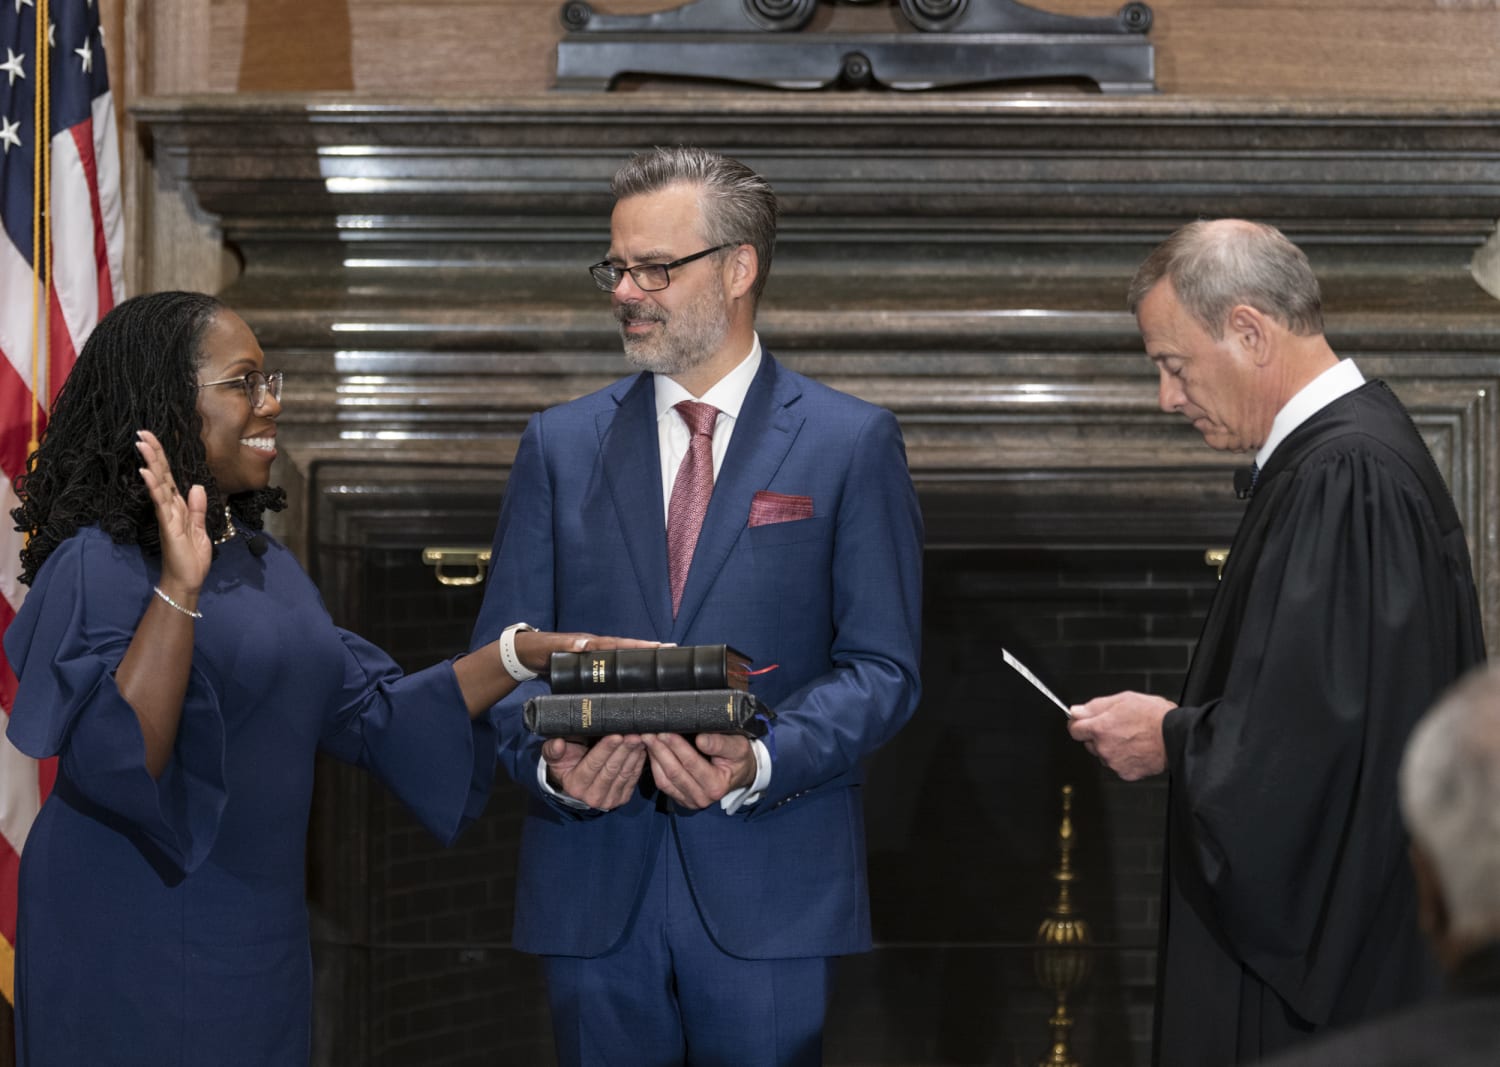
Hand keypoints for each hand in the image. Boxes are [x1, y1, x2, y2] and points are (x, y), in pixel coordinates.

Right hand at [135, 430, 209, 596]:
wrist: (188, 581)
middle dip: (153, 453)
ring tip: (141, 443)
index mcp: (179, 507)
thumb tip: (195, 485)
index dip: (162, 459)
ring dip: (151, 463)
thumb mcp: (200, 529)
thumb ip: (197, 508)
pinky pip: (160, 502)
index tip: (153, 439)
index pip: (170, 477)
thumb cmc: (192, 558)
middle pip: (161, 475)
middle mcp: (170, 507)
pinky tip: (146, 472)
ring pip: (159, 484)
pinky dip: (154, 486)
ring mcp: (167, 515)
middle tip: (142, 432)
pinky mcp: (168, 525)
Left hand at [513, 630, 663, 675]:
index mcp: (591, 643)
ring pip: (621, 658)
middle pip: (627, 649)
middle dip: (648, 650)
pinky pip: (610, 667)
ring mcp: (593, 657)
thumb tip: (586, 642)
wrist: (526, 654)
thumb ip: (567, 644)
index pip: (620, 644)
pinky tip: (634, 678)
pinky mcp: (588, 667)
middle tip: (672, 651)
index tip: (660, 646)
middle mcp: (596, 648)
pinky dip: (625, 669)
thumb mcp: (551, 647)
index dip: (640, 646)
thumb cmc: (538, 650)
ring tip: (661, 663)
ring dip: (639, 659)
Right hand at [542, 735, 646, 810]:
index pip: (593, 765)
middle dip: (624, 750)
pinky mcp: (622, 798)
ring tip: (640, 737)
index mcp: (575, 785)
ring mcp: (609, 800)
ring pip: (624, 774)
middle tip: (633, 734)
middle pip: (611, 769)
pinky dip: (638, 762)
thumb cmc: (566, 762)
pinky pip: (633, 778)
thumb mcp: (554, 756)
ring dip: (633, 755)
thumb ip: (553, 750)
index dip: (605, 749)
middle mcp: (592, 796)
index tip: (616, 735)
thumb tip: (558, 744)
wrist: (575, 780)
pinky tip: (642, 748)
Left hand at [643, 732, 756, 810]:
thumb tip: (701, 739)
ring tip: (647, 739)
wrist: (740, 773)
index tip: (665, 731)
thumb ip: (720, 743)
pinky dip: (655, 767)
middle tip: (649, 732)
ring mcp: (690, 801)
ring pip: (664, 780)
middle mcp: (702, 798)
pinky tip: (652, 751)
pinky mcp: (681, 799)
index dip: (677, 746)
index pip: (691, 763)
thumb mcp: (738, 747)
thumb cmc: (739, 757)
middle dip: (660, 750)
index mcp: (717, 786)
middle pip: (675, 772)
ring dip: (654, 758)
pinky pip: (663, 784)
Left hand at [1067, 690, 1174, 780]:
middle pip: (1089, 743)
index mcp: (1100, 728)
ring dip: (1111, 748)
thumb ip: (1095, 706)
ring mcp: (1114, 763)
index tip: (1083, 722)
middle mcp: (1104, 748)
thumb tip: (1076, 710)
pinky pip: (1117, 766)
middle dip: (1098, 735)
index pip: (1074, 729)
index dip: (1078, 723)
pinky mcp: (1125, 773)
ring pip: (1103, 755)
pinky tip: (1136, 749)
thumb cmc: (1155, 716)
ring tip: (1131, 737)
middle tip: (1117, 727)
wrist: (1177, 737)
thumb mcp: (1123, 699)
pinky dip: (1123, 759)